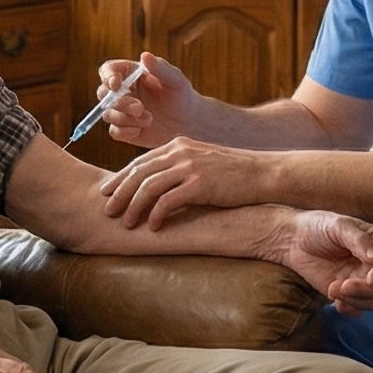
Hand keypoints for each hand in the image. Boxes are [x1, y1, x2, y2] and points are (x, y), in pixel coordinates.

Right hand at [95, 52, 203, 146]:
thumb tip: (145, 55)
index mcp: (130, 74)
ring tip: (149, 119)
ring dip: (126, 118)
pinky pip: (114, 131)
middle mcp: (122, 92)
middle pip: (103, 94)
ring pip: (108, 114)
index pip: (108, 70)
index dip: (107, 76)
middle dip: (120, 102)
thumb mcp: (176, 80)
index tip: (116, 84)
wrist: (189, 122)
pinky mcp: (125, 129)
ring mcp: (122, 112)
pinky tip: (141, 130)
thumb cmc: (182, 95)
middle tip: (140, 108)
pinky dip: (125, 132)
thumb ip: (160, 68)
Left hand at [98, 136, 277, 229]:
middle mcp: (181, 152)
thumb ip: (180, 169)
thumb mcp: (203, 163)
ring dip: (134, 206)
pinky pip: (168, 200)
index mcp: (178, 146)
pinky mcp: (200, 184)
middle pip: (138, 173)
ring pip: (148, 186)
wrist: (264, 173)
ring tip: (127, 223)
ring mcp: (190, 167)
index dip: (121, 178)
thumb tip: (158, 187)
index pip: (140, 161)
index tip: (107, 192)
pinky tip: (152, 226)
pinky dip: (156, 214)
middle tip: (107, 210)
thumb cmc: (234, 173)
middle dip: (119, 192)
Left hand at [275, 211, 372, 314]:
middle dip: (368, 291)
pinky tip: (333, 298)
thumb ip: (359, 241)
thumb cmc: (318, 227)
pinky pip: (358, 310)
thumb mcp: (339, 226)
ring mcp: (361, 280)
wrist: (293, 241)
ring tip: (333, 290)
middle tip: (345, 286)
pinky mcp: (347, 294)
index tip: (371, 277)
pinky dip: (349, 309)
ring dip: (356, 301)